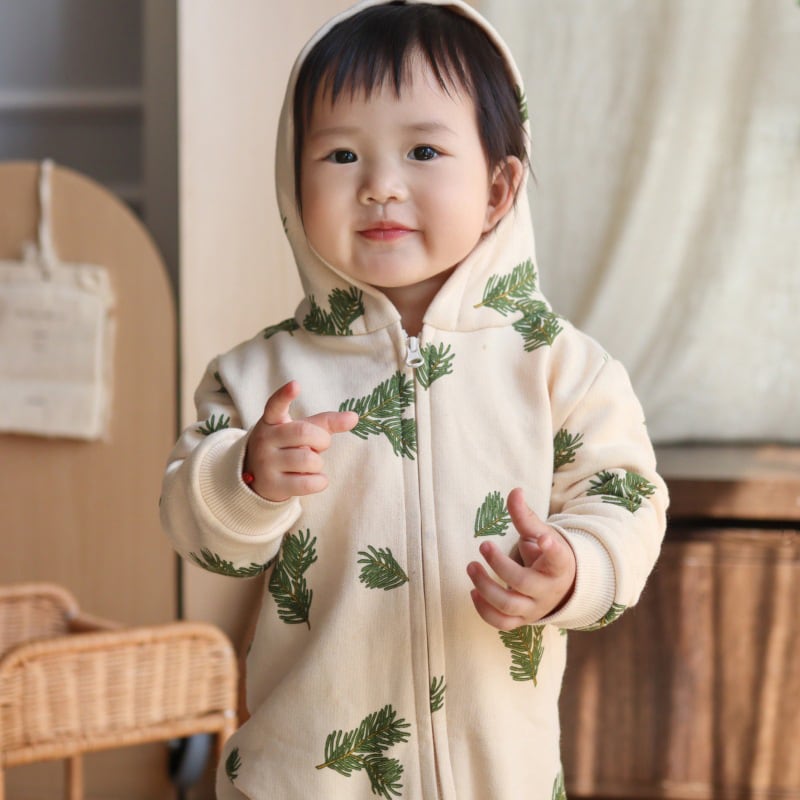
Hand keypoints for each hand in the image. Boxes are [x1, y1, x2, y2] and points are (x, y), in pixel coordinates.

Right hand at [244, 380, 357, 501]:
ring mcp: (265, 463)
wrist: (259, 477)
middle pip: (304, 433)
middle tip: (320, 446)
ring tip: (310, 464)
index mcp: (271, 421)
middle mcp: (264, 439)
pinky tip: (315, 479)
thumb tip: (354, 417)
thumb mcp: (302, 430)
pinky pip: (308, 484)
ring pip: (308, 460)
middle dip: (322, 440)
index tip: (296, 385)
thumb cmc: (287, 447)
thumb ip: (326, 423)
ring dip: (318, 463)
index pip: (275, 405)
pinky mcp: (272, 485)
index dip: (285, 395)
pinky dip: (320, 481)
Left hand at [467, 487, 575, 629]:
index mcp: (558, 565)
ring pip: (508, 605)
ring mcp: (534, 608)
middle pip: (523, 582)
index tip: (543, 538)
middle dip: (500, 565)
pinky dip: (484, 610)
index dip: (551, 550)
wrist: (559, 588)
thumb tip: (515, 491)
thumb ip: (526, 516)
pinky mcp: (521, 620)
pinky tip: (472, 591)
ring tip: (471, 566)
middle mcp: (547, 590)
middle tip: (484, 545)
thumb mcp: (541, 534)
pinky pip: (501, 623)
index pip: (558, 558)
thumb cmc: (547, 555)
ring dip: (485, 587)